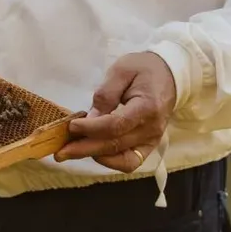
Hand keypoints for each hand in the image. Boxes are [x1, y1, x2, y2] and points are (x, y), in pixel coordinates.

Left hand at [55, 52, 177, 171]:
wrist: (170, 75)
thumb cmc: (144, 69)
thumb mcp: (122, 71)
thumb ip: (105, 94)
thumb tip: (90, 118)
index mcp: (147, 107)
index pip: (116, 125)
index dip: (91, 128)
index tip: (72, 126)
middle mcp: (152, 129)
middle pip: (115, 145)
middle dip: (85, 149)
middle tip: (60, 151)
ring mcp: (152, 140)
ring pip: (122, 158)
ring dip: (95, 156)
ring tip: (72, 151)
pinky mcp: (149, 145)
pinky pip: (131, 162)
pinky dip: (112, 162)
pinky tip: (94, 154)